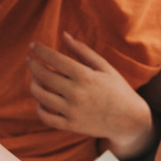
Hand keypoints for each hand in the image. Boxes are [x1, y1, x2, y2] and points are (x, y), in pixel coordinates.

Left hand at [28, 33, 151, 151]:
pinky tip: (41, 99)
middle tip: (30, 60)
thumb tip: (63, 35)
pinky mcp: (71, 126)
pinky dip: (39, 107)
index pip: (55, 59)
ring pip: (40, 96)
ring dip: (33, 84)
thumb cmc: (117, 89)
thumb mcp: (104, 67)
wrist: (130, 120)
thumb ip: (82, 51)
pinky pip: (46, 117)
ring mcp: (72, 111)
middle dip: (32, 65)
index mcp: (86, 76)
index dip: (40, 51)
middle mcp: (77, 93)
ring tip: (34, 78)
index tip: (33, 46)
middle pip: (43, 76)